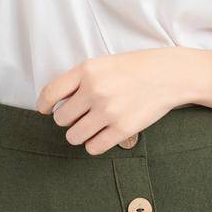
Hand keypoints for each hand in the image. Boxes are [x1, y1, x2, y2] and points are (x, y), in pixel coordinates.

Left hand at [36, 48, 196, 154]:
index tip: (44, 110)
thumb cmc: (132, 69)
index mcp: (86, 70)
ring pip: (74, 136)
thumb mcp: (102, 64)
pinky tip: (101, 135)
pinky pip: (93, 147)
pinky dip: (94, 144)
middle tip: (78, 116)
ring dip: (78, 134)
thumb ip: (78, 80)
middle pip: (61, 118)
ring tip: (89, 127)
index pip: (50, 93)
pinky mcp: (122, 129)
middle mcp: (95, 90)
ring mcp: (108, 111)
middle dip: (67, 120)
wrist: (168, 75)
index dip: (43, 104)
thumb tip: (54, 103)